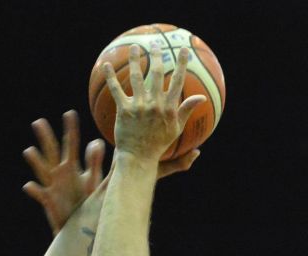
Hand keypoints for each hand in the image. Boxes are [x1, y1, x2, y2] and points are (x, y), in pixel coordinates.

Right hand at [24, 111, 105, 234]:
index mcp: (71, 167)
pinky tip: (28, 185)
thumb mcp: (94, 181)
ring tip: (29, 151)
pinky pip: (39, 194)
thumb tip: (99, 142)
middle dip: (45, 137)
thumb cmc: (87, 202)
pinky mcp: (48, 202)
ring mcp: (52, 187)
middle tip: (38, 122)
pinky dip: (33, 190)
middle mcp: (59, 174)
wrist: (81, 227)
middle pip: (51, 151)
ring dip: (35, 161)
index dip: (70, 129)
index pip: (70, 144)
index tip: (70, 113)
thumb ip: (97, 163)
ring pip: (42, 170)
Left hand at [104, 44, 205, 161]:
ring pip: (136, 77)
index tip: (184, 50)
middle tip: (156, 44)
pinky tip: (106, 64)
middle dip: (157, 56)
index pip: (178, 82)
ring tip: (134, 47)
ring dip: (134, 60)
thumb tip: (201, 98)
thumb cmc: (158, 145)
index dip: (182, 64)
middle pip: (157, 74)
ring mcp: (139, 107)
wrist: (139, 158)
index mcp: (168, 108)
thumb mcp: (176, 129)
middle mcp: (154, 105)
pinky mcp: (124, 110)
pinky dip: (110, 77)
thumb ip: (186, 111)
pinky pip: (116, 90)